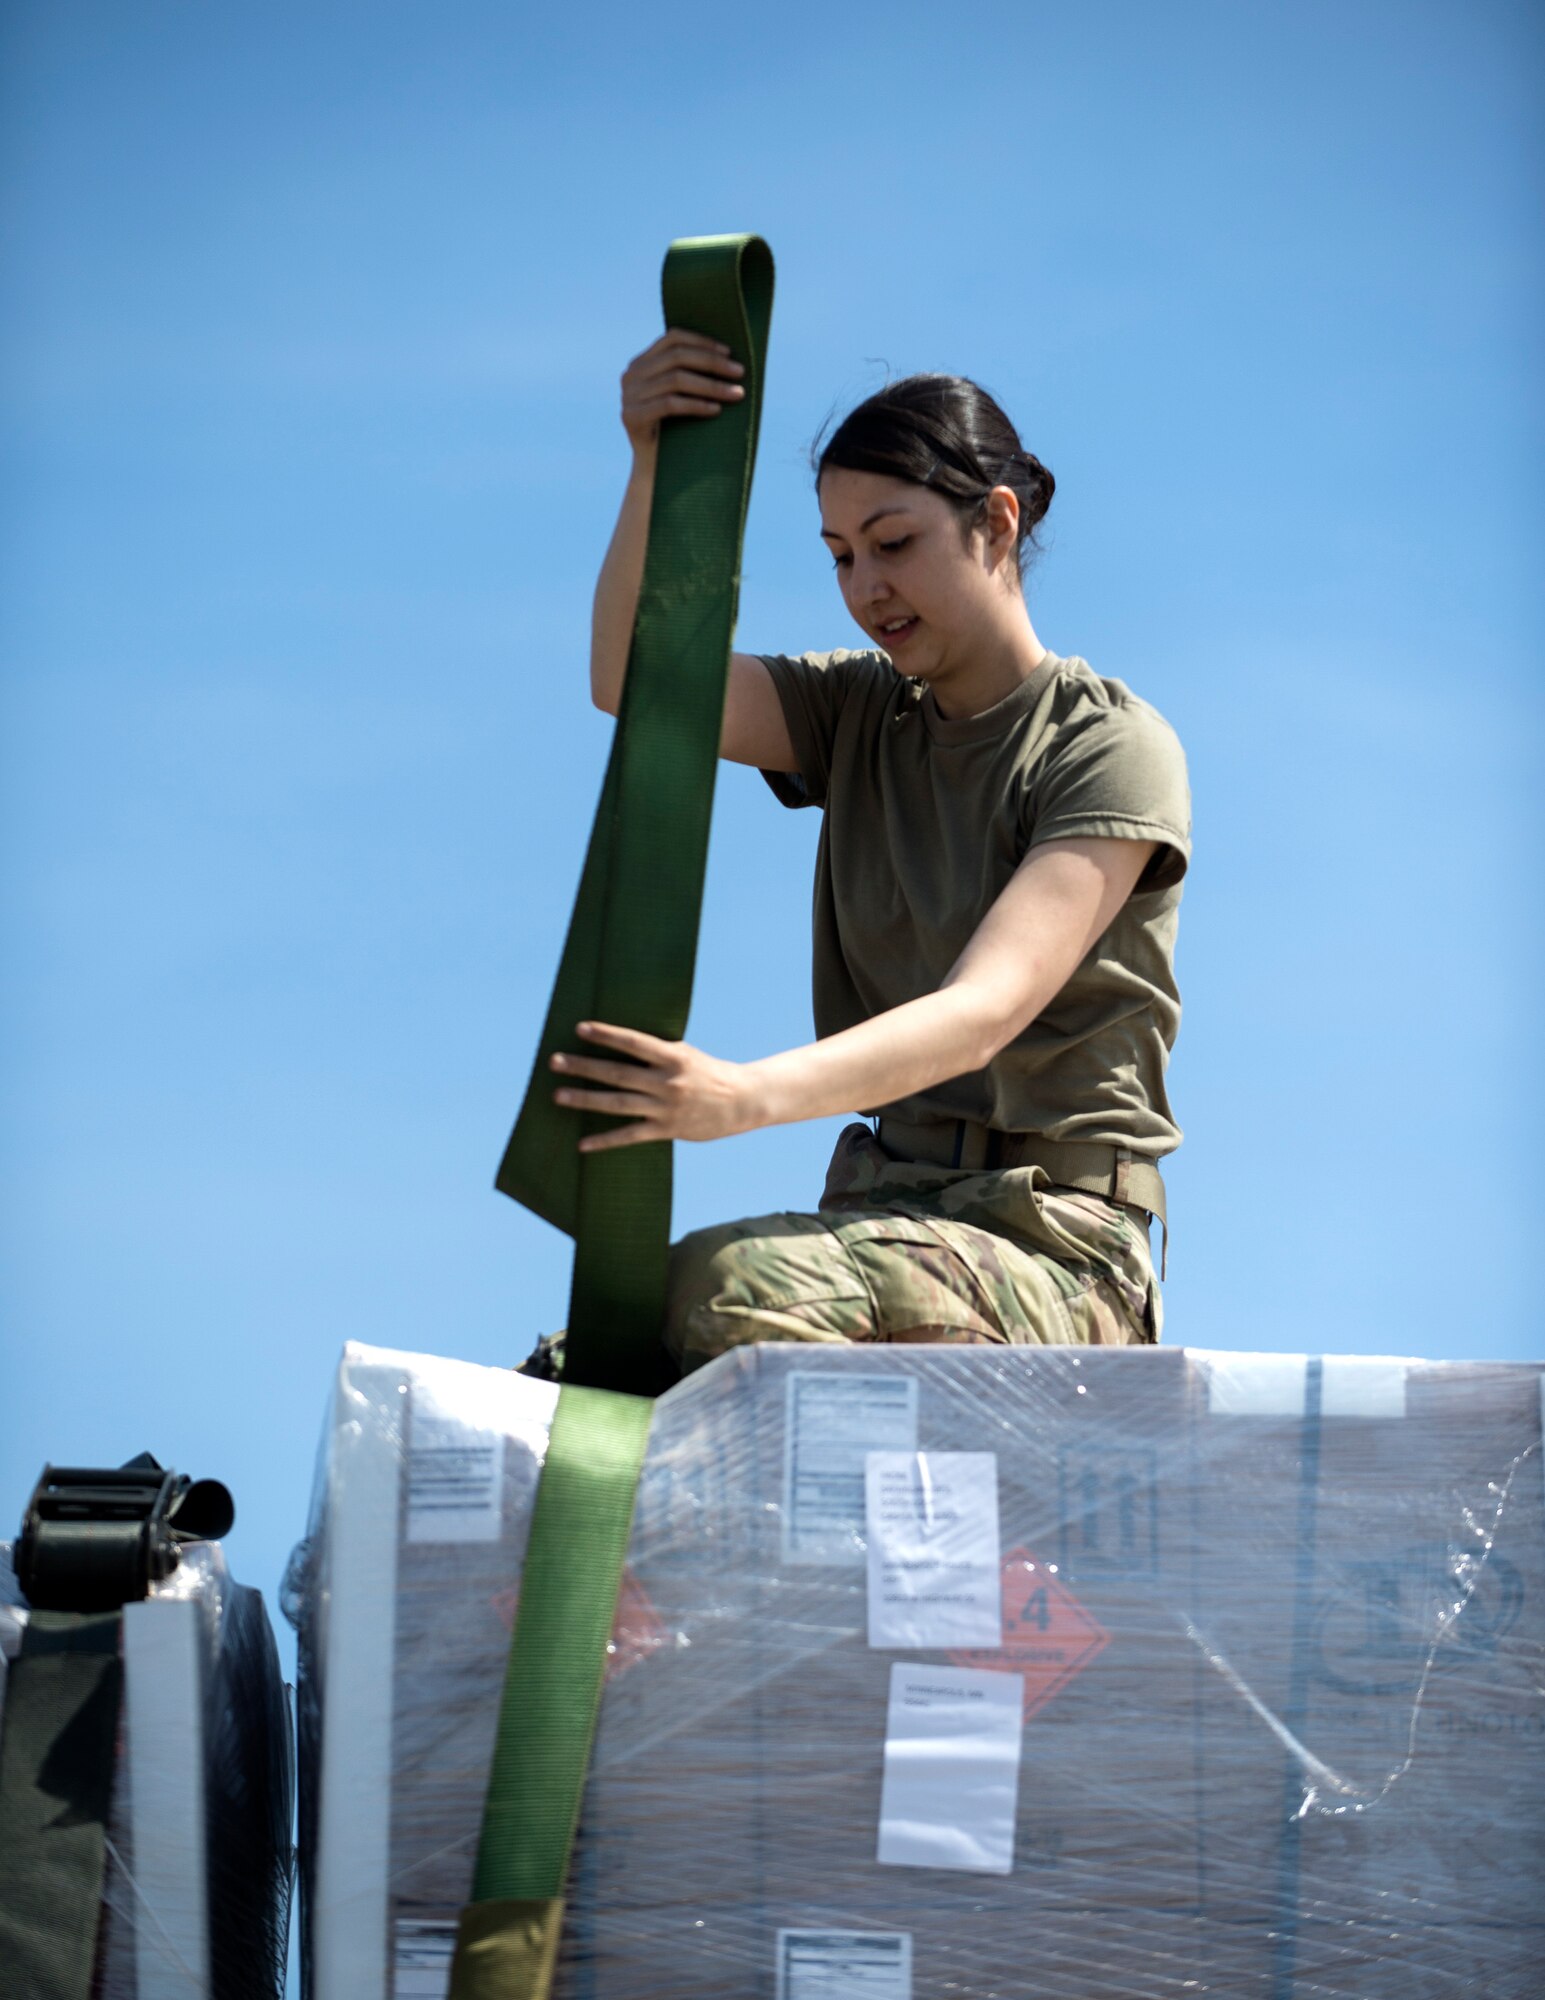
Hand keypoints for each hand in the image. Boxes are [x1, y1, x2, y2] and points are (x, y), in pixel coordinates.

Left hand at [551, 1021, 759, 1151]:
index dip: (607, 1035)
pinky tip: (582, 1144)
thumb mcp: (685, 1054)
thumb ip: (656, 1052)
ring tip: (558, 1095)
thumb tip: (620, 1042)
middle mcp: (667, 1081)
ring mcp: (665, 1107)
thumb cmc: (708, 1073)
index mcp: (673, 1056)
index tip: (579, 1029)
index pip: (633, 1042)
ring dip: (585, 1099)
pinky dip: (605, 1140)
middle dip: (584, 1066)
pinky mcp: (667, 1130)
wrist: (742, 1101)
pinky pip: (630, 1135)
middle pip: (617, 1073)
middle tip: (554, 1061)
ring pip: (618, 1103)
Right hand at [621, 329, 743, 452]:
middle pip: (677, 356)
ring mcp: (628, 396)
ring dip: (711, 385)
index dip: (702, 341)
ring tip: (736, 393)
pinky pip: (670, 404)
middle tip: (740, 372)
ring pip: (676, 379)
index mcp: (642, 363)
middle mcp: (631, 375)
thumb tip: (730, 354)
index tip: (729, 352)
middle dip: (712, 363)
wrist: (656, 473)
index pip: (673, 338)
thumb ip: (691, 372)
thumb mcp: (682, 395)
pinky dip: (697, 405)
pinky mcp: (631, 417)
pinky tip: (716, 410)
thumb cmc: (677, 432)